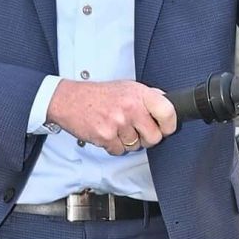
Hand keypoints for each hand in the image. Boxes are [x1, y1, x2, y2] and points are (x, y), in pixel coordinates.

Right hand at [45, 79, 178, 154]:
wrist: (69, 100)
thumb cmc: (98, 95)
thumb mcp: (126, 87)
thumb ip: (146, 97)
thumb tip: (167, 105)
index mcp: (139, 94)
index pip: (168, 112)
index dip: (169, 125)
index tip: (165, 128)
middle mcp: (130, 107)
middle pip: (154, 137)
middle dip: (147, 138)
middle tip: (136, 130)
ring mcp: (118, 123)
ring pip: (136, 146)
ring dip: (128, 142)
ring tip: (116, 128)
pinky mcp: (106, 136)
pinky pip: (120, 151)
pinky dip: (114, 146)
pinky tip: (107, 133)